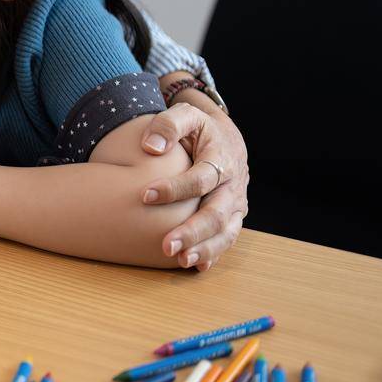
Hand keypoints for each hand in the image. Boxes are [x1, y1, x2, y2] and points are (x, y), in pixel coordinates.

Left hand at [139, 102, 249, 270]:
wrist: (224, 137)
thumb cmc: (197, 128)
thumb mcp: (185, 115)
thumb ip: (168, 125)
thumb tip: (150, 147)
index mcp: (222, 159)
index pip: (200, 178)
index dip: (174, 188)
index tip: (144, 196)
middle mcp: (233, 185)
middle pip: (217, 213)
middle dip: (192, 231)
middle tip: (166, 245)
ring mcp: (236, 204)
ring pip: (226, 231)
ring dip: (204, 248)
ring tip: (179, 260)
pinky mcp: (233, 216)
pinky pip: (227, 238)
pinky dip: (213, 253)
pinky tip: (195, 267)